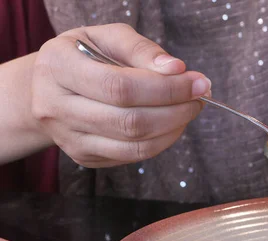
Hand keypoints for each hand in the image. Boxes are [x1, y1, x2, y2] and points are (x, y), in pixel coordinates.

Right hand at [31, 23, 210, 167]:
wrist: (48, 86)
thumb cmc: (85, 55)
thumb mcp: (107, 37)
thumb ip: (141, 49)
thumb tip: (176, 70)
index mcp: (58, 67)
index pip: (120, 87)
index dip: (166, 89)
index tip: (198, 83)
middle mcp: (55, 107)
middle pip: (129, 122)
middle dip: (176, 111)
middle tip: (199, 98)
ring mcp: (68, 138)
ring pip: (134, 146)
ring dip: (174, 129)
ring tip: (188, 109)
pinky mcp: (84, 157)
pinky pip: (132, 157)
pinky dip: (161, 142)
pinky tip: (170, 123)